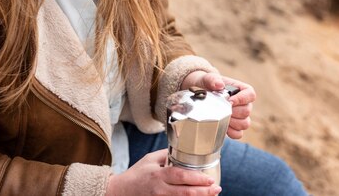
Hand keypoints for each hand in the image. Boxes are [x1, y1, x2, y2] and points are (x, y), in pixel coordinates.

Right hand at [106, 149, 220, 195]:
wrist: (121, 191)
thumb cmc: (136, 174)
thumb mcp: (149, 159)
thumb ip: (166, 155)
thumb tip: (183, 148)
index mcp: (158, 175)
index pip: (180, 176)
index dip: (196, 179)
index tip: (209, 179)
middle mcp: (160, 189)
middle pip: (185, 193)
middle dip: (204, 192)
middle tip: (217, 189)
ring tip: (212, 195)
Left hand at [180, 71, 255, 139]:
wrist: (201, 94)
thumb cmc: (207, 84)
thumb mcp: (207, 79)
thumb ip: (212, 79)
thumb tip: (219, 85)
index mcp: (241, 89)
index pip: (251, 94)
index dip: (242, 99)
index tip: (230, 101)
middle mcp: (243, 103)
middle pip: (247, 111)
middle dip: (233, 112)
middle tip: (221, 109)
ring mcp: (240, 116)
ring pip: (245, 123)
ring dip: (233, 122)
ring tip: (220, 117)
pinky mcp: (234, 126)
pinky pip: (239, 134)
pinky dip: (231, 132)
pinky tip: (222, 127)